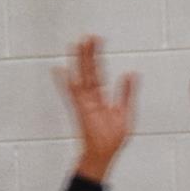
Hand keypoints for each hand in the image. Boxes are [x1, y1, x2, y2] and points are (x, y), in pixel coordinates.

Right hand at [57, 36, 134, 181]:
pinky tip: (59, 70)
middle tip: (88, 36)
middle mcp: (90, 98)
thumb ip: (126, 93)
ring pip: (81, 77)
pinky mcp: (81, 110)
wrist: (104, 154)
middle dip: (88, 54)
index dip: (98, 56)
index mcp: (100, 98)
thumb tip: (130, 74)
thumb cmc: (112, 138)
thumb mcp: (125, 112)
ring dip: (79, 62)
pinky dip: (65, 82)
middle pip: (89, 71)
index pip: (98, 72)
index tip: (97, 40)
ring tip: (77, 44)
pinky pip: (72, 93)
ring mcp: (84, 103)